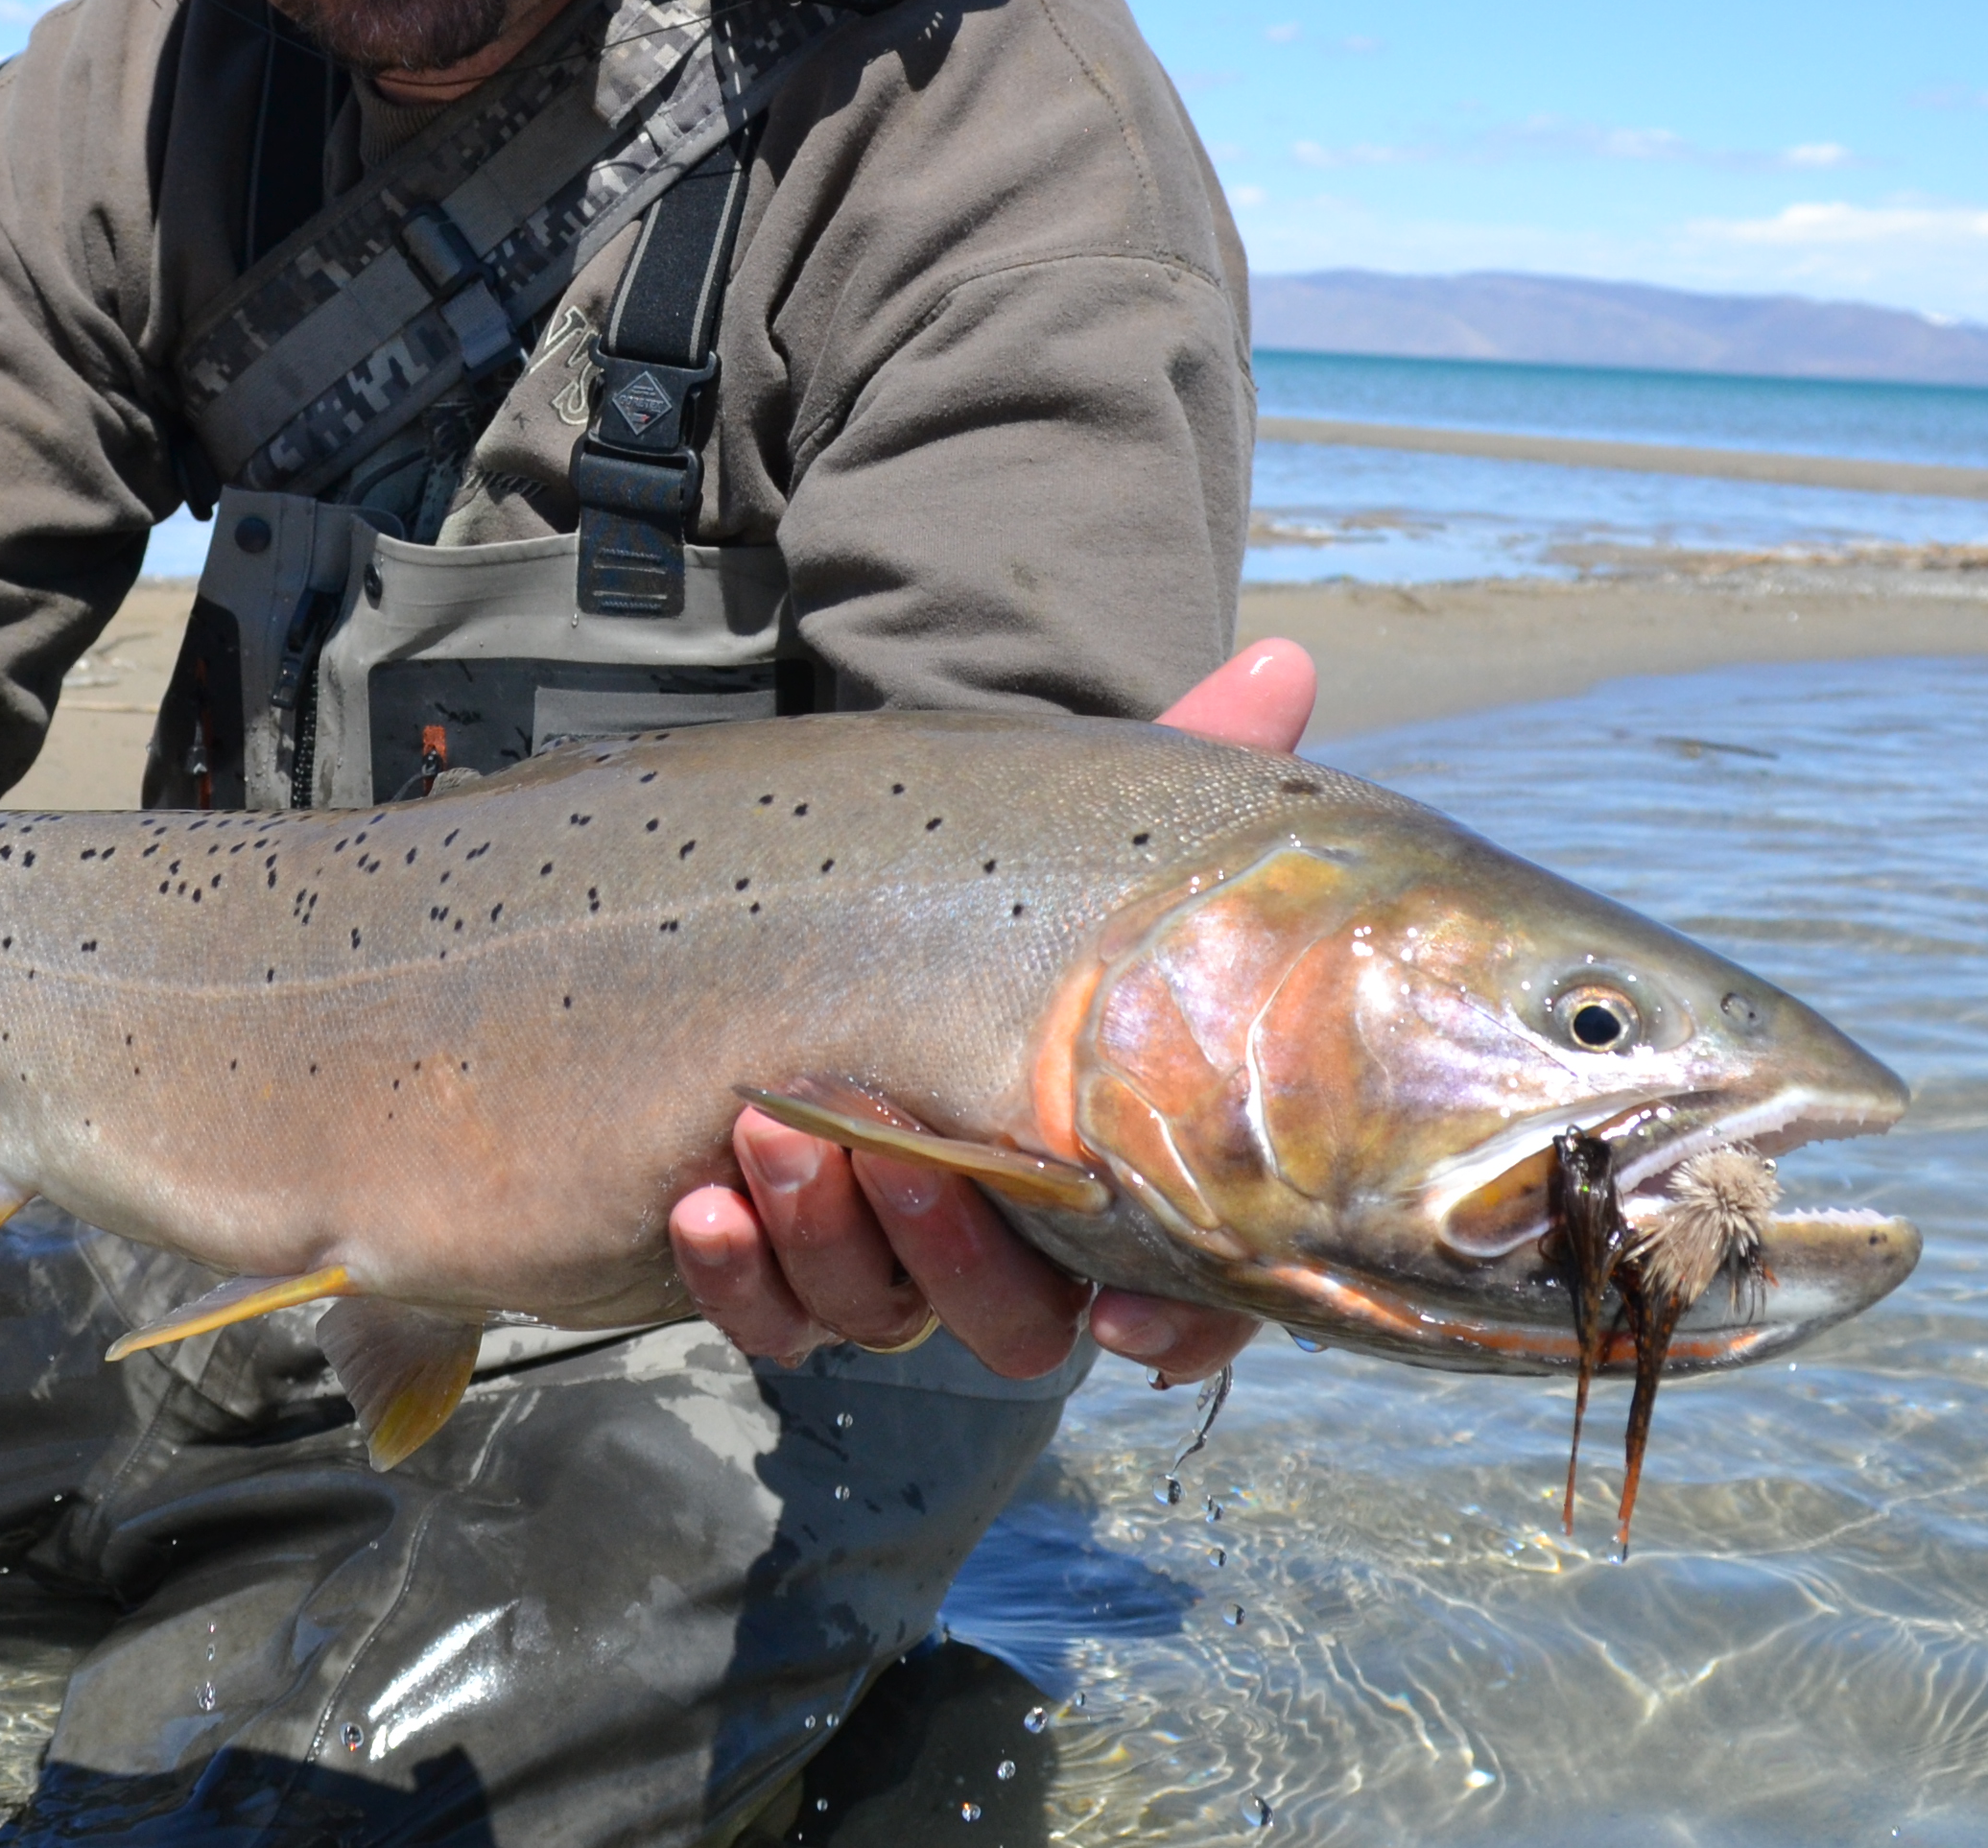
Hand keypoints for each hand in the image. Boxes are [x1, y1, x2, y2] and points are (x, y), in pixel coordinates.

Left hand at [668, 642, 1316, 1379]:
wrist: (832, 901)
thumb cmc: (993, 883)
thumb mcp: (1085, 825)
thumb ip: (1192, 763)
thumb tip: (1285, 658)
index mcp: (1113, 1171)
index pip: (1184, 1302)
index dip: (1173, 1328)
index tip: (1125, 1320)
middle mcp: (1013, 1243)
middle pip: (1012, 1320)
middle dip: (943, 1246)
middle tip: (879, 1143)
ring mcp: (893, 1264)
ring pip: (878, 1315)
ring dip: (821, 1239)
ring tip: (766, 1125)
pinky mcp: (786, 1273)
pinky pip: (769, 1319)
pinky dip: (735, 1279)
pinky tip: (702, 1204)